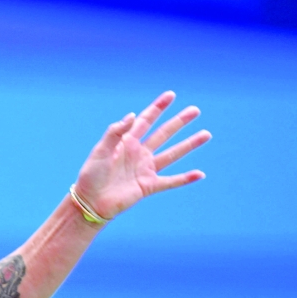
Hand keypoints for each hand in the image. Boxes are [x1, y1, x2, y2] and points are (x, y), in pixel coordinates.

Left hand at [75, 91, 210, 220]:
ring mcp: (145, 169)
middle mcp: (139, 153)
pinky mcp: (149, 186)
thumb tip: (133, 115)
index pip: (145, 121)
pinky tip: (200, 174)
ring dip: (189, 144)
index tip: (171, 95)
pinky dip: (185, 178)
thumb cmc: (91, 175)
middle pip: (163, 134)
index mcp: (126, 142)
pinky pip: (171, 181)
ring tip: (206, 134)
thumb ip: (115, 132)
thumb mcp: (100, 150)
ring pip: (172, 154)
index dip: (157, 108)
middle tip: (195, 110)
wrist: (90, 201)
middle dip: (179, 122)